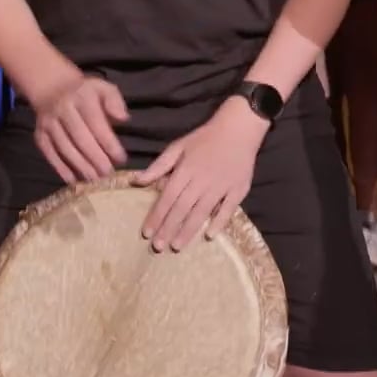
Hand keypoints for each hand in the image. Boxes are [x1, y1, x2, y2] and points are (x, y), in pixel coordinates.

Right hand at [34, 74, 129, 182]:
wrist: (52, 89)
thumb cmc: (86, 94)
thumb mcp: (104, 89)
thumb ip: (115, 102)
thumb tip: (123, 118)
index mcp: (82, 97)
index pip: (96, 123)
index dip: (109, 143)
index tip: (121, 159)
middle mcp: (63, 109)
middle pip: (80, 138)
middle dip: (95, 158)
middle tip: (108, 174)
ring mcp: (48, 123)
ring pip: (65, 148)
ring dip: (80, 166)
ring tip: (95, 179)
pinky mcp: (40, 135)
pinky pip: (49, 154)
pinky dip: (61, 168)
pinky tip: (74, 180)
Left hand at [134, 97, 267, 251]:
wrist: (239, 128)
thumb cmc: (205, 138)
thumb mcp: (178, 146)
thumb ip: (159, 166)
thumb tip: (136, 181)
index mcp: (185, 170)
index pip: (167, 197)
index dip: (156, 216)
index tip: (146, 233)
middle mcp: (202, 180)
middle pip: (182, 208)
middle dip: (168, 229)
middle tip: (158, 248)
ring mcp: (221, 186)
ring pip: (202, 211)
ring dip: (188, 230)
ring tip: (177, 246)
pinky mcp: (239, 189)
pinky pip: (228, 209)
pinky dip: (219, 222)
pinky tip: (209, 236)